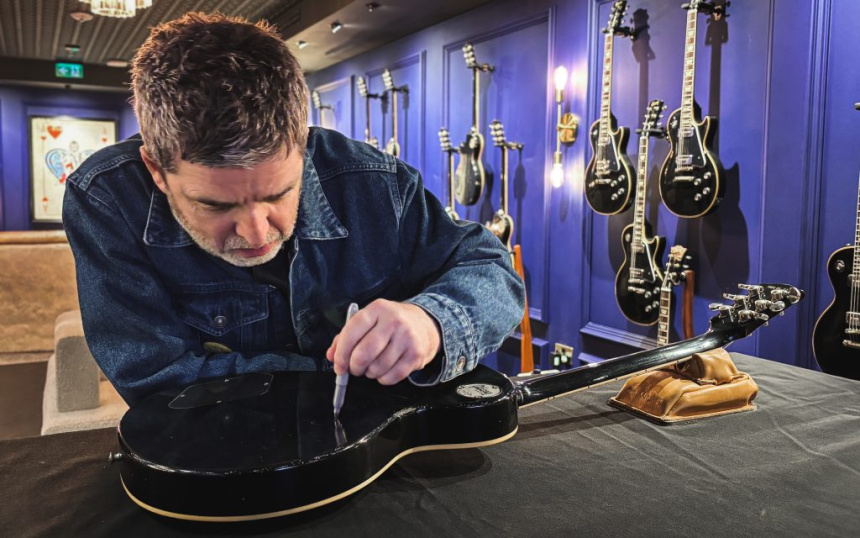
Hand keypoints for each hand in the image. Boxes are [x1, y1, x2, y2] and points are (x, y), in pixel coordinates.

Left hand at [326, 299, 441, 384]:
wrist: (425, 324)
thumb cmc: (390, 324)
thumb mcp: (369, 321)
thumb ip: (346, 337)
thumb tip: (331, 355)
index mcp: (377, 309)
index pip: (352, 332)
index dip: (341, 353)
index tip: (338, 365)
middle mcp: (394, 321)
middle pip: (364, 353)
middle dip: (354, 367)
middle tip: (355, 369)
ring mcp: (407, 337)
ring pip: (377, 367)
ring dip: (369, 373)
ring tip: (372, 367)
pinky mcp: (416, 354)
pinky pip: (392, 376)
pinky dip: (383, 379)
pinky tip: (384, 371)